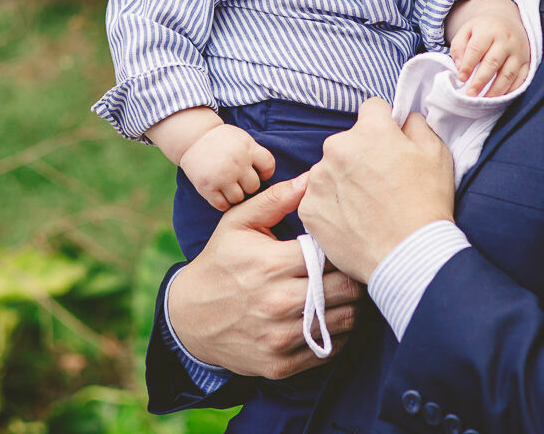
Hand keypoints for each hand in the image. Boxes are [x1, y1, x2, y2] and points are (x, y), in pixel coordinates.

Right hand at [169, 177, 364, 378]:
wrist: (188, 318)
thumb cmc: (220, 263)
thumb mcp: (238, 223)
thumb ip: (276, 199)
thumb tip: (311, 180)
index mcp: (271, 264)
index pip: (332, 255)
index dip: (342, 249)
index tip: (343, 246)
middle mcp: (278, 302)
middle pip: (346, 289)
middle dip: (355, 277)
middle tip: (354, 270)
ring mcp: (279, 336)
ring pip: (344, 321)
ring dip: (351, 306)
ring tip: (345, 293)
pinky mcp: (280, 364)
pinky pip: (329, 349)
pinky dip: (338, 334)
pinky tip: (329, 317)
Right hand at [180, 124, 276, 210]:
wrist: (192, 137)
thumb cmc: (223, 140)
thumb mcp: (243, 139)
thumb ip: (256, 155)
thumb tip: (278, 177)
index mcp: (247, 148)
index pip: (268, 167)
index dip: (265, 172)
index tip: (256, 172)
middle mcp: (236, 162)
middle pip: (254, 186)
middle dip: (247, 184)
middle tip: (237, 178)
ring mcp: (221, 176)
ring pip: (239, 198)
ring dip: (235, 194)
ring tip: (227, 185)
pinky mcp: (206, 187)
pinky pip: (223, 205)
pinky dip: (222, 202)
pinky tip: (219, 192)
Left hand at [300, 98, 454, 282]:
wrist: (409, 256)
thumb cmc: (426, 205)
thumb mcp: (437, 154)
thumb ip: (416, 125)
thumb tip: (403, 118)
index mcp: (369, 130)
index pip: (372, 109)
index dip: (385, 125)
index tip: (391, 145)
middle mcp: (337, 148)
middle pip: (348, 141)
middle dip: (362, 154)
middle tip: (381, 182)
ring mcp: (319, 179)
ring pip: (331, 169)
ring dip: (344, 180)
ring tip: (368, 206)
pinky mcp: (309, 208)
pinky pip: (319, 197)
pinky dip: (332, 206)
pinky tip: (353, 220)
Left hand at [446, 0, 529, 95]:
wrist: (507, 20)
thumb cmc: (483, 29)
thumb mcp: (467, 31)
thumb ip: (458, 47)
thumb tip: (460, 68)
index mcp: (488, 30)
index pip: (476, 49)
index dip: (468, 65)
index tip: (461, 78)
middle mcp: (506, 40)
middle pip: (493, 63)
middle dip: (481, 81)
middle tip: (470, 95)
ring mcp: (519, 51)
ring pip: (508, 74)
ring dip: (496, 90)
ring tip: (484, 101)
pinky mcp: (527, 61)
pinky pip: (522, 78)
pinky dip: (511, 90)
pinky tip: (500, 98)